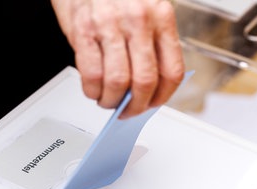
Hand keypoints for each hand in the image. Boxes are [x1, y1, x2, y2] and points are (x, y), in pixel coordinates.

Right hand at [51, 0, 184, 117]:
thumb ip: (150, 44)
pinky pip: (91, 73)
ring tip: (108, 101)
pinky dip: (92, 91)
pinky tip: (93, 90)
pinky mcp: (84, 29)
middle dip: (136, 106)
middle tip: (127, 111)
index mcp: (162, 16)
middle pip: (145, 80)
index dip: (163, 97)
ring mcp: (110, 24)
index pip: (172, 70)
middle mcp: (139, 19)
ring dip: (111, 101)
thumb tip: (148, 85)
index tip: (153, 104)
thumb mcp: (145, 10)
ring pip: (118, 81)